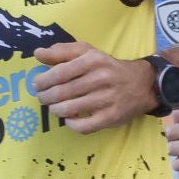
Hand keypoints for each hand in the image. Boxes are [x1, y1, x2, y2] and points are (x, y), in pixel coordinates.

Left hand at [32, 41, 157, 133]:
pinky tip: (69, 118)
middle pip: (62, 92)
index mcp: (93, 60)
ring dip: (55, 110)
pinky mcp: (111, 117)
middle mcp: (100, 78)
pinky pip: (83, 126)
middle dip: (46, 97)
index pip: (60, 72)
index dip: (43, 81)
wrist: (141, 84)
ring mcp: (107, 100)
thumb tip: (38, 53)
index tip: (37, 84)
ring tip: (54, 107)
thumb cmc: (108, 67)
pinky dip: (71, 124)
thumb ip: (62, 52)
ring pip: (69, 109)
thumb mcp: (88, 53)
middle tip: (43, 97)